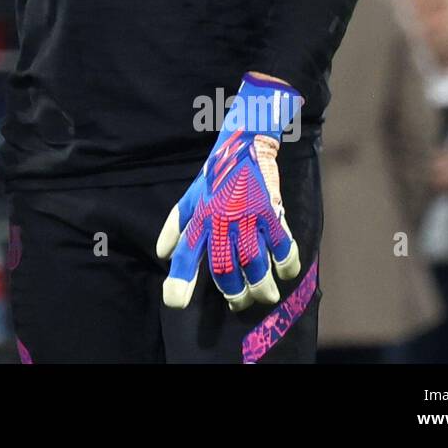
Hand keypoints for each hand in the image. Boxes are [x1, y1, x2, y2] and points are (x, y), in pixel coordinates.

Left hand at [158, 74, 301, 312]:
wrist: (243, 144)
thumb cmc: (215, 176)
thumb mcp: (190, 197)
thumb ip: (176, 226)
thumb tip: (162, 254)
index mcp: (199, 217)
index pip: (185, 251)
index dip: (179, 278)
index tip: (174, 301)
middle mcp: (220, 219)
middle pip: (224, 267)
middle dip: (232, 292)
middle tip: (238, 303)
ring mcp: (246, 216)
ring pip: (253, 264)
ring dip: (259, 287)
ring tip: (263, 296)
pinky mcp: (270, 211)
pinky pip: (281, 246)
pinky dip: (285, 264)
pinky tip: (285, 272)